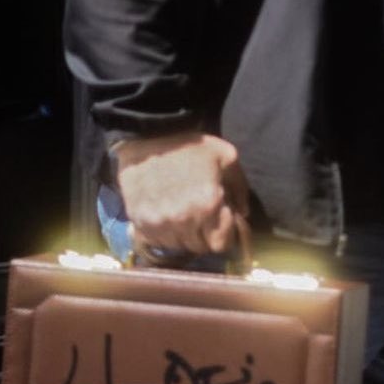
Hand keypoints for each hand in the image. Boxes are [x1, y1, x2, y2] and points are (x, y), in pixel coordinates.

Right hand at [114, 132, 247, 256]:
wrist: (148, 136)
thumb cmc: (190, 145)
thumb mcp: (227, 157)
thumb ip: (240, 188)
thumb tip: (243, 214)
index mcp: (208, 205)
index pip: (221, 244)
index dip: (225, 236)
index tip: (223, 225)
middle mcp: (183, 220)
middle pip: (200, 247)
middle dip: (206, 234)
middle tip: (204, 216)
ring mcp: (159, 224)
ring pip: (178, 246)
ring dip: (184, 235)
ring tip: (184, 213)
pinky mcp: (139, 222)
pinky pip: (156, 241)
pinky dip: (164, 233)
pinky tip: (167, 214)